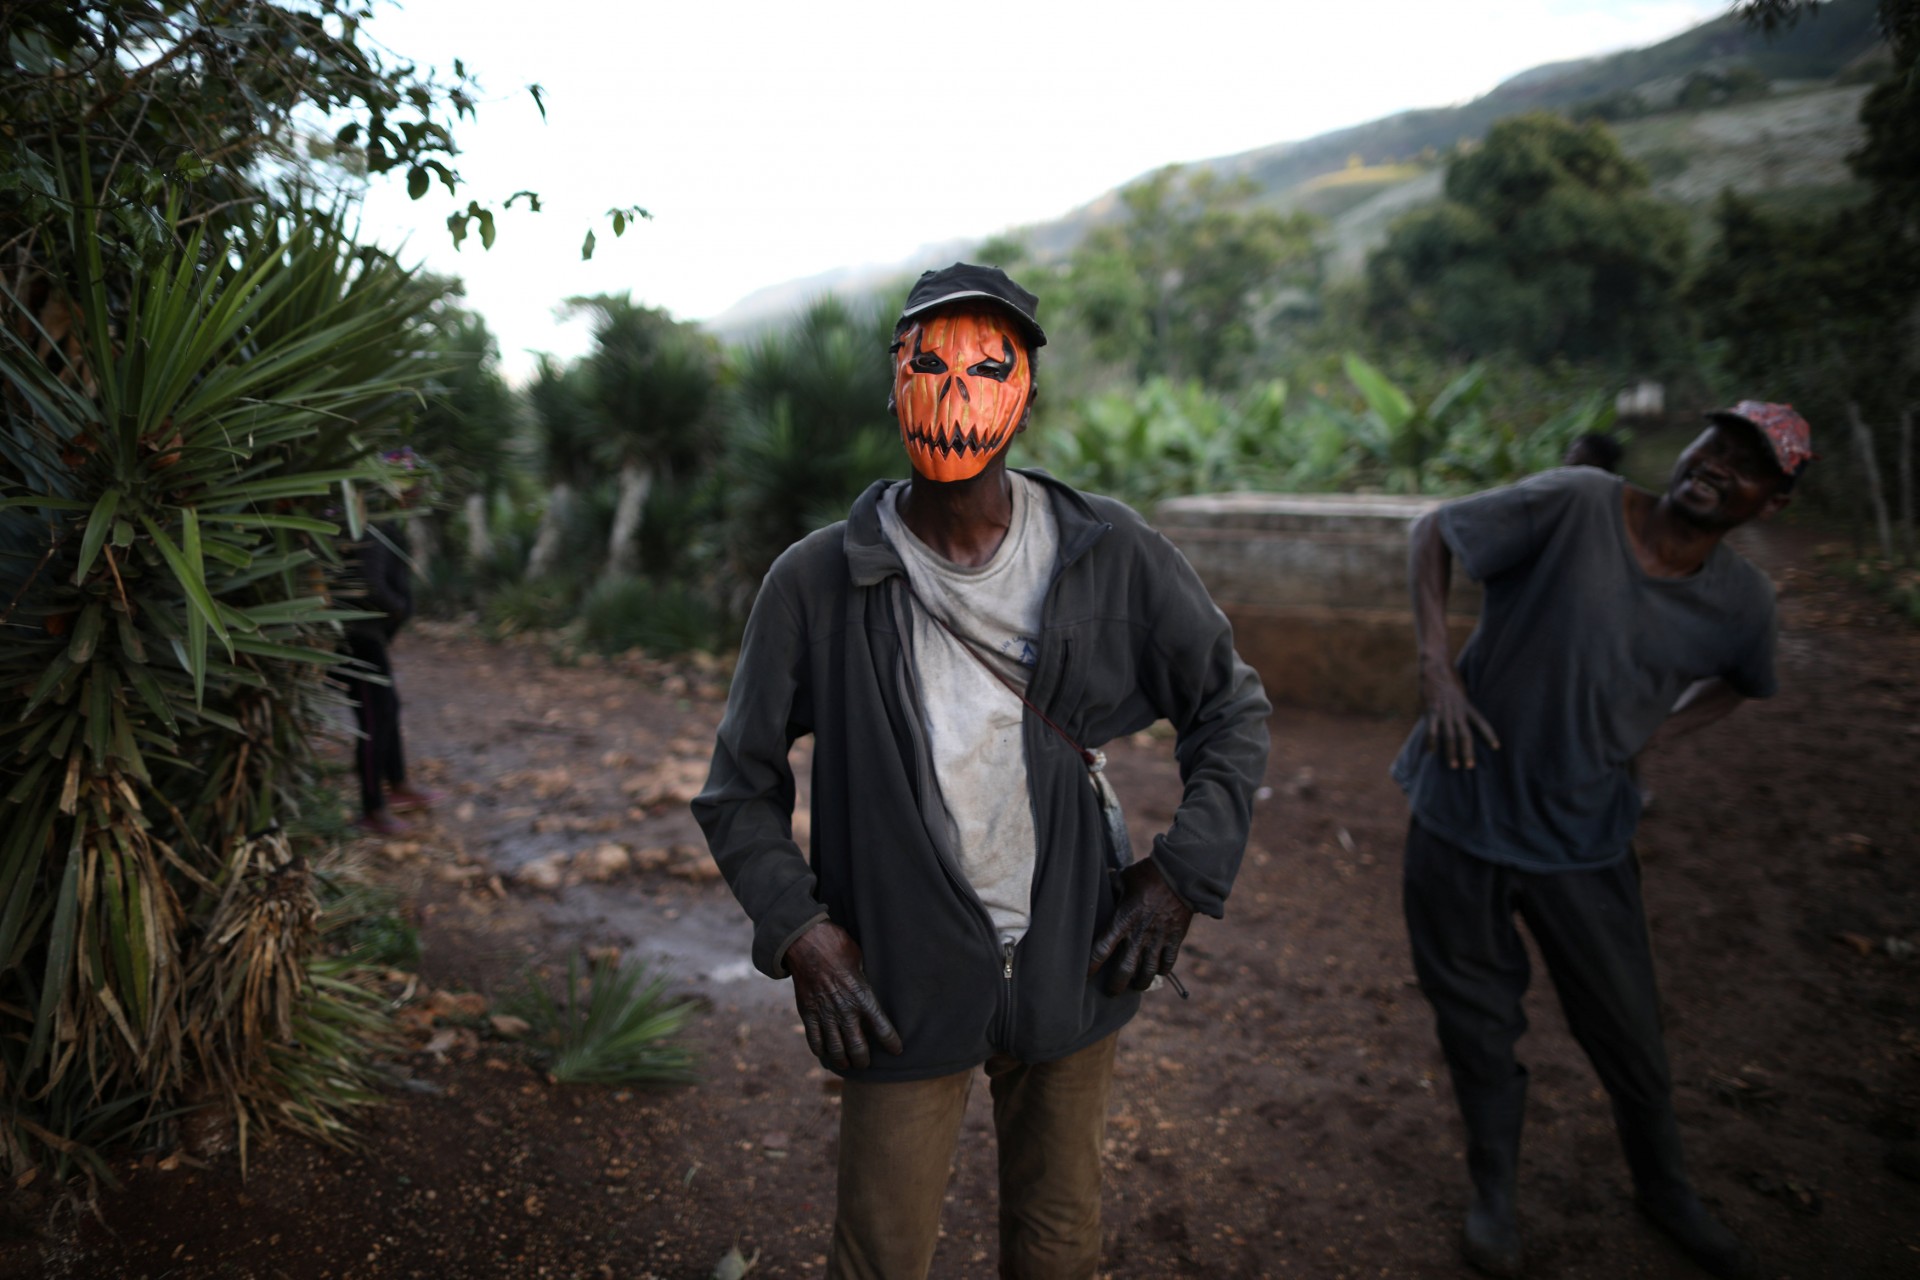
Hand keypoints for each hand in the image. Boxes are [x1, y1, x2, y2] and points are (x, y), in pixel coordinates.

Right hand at [784, 921, 902, 1070]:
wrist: (806, 943)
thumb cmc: (837, 947)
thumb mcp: (860, 961)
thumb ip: (863, 980)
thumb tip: (866, 987)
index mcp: (863, 996)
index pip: (882, 1028)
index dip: (891, 1043)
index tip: (897, 1051)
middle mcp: (845, 1010)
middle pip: (858, 1047)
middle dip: (863, 1060)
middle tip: (865, 1063)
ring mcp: (825, 1014)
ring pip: (836, 1049)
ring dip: (843, 1061)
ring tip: (846, 1064)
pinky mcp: (807, 1013)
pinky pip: (814, 1040)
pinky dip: (821, 1051)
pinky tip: (825, 1053)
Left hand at [1088, 859, 1194, 995]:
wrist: (1181, 874)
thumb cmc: (1149, 874)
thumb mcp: (1124, 877)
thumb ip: (1112, 885)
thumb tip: (1101, 882)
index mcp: (1122, 920)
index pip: (1101, 949)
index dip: (1092, 966)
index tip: (1085, 976)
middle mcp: (1139, 934)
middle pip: (1124, 971)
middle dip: (1116, 986)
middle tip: (1111, 992)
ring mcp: (1158, 939)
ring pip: (1148, 973)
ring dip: (1140, 983)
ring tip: (1135, 986)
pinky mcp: (1175, 939)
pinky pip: (1168, 964)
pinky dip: (1162, 971)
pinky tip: (1158, 971)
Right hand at [1421, 663, 1499, 769]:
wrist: (1436, 665)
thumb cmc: (1448, 675)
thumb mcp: (1461, 689)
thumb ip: (1462, 701)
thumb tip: (1463, 709)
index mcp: (1467, 705)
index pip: (1482, 723)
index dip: (1489, 735)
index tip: (1496, 747)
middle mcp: (1458, 711)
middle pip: (1465, 735)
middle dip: (1468, 751)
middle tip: (1470, 766)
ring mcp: (1444, 711)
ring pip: (1450, 736)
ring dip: (1452, 752)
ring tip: (1454, 765)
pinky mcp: (1431, 710)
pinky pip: (1432, 729)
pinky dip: (1432, 741)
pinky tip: (1432, 752)